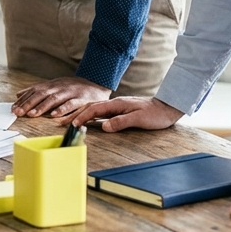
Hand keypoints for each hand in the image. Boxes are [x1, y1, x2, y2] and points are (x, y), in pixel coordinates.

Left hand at [12, 77, 109, 118]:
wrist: (97, 83)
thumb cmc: (73, 88)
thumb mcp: (54, 86)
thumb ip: (37, 90)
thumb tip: (18, 94)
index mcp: (52, 85)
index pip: (34, 92)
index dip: (23, 100)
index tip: (13, 109)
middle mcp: (59, 87)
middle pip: (42, 94)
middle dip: (29, 103)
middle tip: (19, 112)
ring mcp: (70, 92)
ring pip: (54, 99)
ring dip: (42, 107)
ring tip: (32, 114)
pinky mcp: (82, 99)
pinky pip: (72, 104)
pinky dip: (63, 109)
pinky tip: (55, 115)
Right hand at [58, 95, 183, 131]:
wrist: (168, 107)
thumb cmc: (156, 114)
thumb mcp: (139, 119)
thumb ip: (121, 122)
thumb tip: (103, 126)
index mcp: (117, 104)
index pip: (94, 110)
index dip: (81, 117)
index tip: (71, 125)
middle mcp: (115, 104)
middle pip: (90, 108)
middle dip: (75, 115)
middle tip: (61, 122)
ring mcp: (117, 107)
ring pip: (95, 110)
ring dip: (82, 115)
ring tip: (70, 121)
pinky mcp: (120, 111)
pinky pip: (101, 113)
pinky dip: (91, 117)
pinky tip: (88, 121)